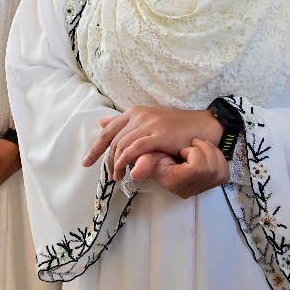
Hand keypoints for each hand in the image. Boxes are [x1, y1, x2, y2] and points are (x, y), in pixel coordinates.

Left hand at [83, 106, 221, 175]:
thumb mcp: (148, 121)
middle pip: (113, 139)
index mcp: (135, 112)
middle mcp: (139, 115)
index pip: (108, 130)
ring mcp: (149, 124)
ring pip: (122, 145)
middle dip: (105, 159)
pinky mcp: (158, 135)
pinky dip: (126, 161)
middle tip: (107, 175)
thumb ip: (125, 123)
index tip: (87, 162)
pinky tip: (125, 170)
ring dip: (116, 164)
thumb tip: (101, 123)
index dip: (96, 147)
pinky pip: (135, 149)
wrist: (202, 125)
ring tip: (118, 177)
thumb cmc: (176, 127)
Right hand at [143, 137, 230, 198]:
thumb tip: (135, 173)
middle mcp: (191, 189)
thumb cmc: (165, 152)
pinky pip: (224, 165)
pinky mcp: (218, 180)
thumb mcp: (153, 155)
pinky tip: (204, 153)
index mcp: (175, 183)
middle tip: (190, 147)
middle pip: (210, 165)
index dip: (193, 154)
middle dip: (200, 149)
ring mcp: (206, 186)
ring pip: (218, 163)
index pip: (197, 168)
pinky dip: (215, 153)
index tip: (183, 150)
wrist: (180, 151)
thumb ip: (145, 162)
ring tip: (196, 148)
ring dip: (207, 149)